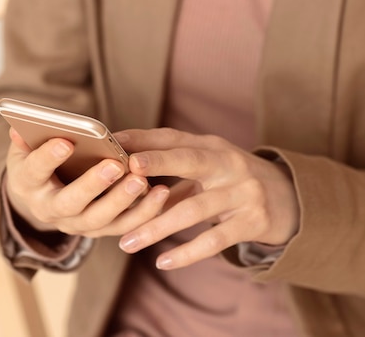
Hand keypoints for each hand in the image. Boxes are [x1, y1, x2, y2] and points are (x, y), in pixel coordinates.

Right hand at [5, 128, 169, 236]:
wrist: (44, 198)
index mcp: (28, 186)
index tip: (66, 141)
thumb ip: (25, 139)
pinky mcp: (101, 229)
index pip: (35, 171)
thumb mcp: (24, 150)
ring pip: (100, 219)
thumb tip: (19, 125)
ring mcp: (77, 224)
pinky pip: (124, 225)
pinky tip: (161, 192)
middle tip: (115, 165)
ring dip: (123, 201)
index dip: (48, 158)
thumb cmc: (38, 164)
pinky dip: (144, 212)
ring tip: (142, 180)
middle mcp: (51, 211)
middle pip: (71, 203)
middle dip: (93, 185)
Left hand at [115, 128, 299, 269]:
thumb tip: (125, 179)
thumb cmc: (234, 181)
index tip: (111, 141)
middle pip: (189, 160)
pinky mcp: (254, 221)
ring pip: (194, 209)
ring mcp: (243, 191)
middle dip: (157, 162)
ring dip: (157, 227)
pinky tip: (163, 262)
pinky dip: (187, 252)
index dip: (142, 139)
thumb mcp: (209, 170)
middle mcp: (228, 163)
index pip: (173, 138)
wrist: (289, 199)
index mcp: (212, 146)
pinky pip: (215, 240)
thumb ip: (173, 175)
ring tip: (126, 243)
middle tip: (124, 169)